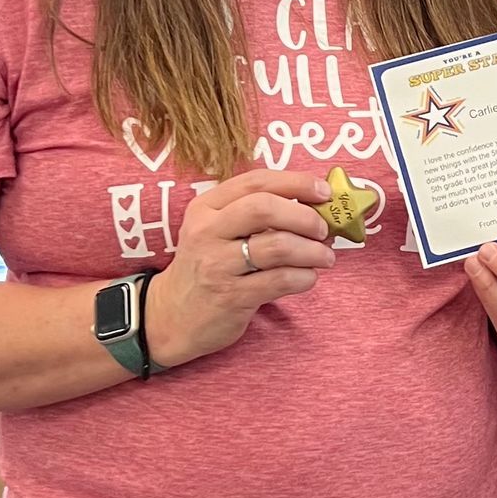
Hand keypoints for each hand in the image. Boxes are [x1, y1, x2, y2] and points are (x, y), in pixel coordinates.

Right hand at [145, 169, 337, 370]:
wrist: (171, 316)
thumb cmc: (207, 266)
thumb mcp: (217, 231)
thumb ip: (256, 214)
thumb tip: (316, 206)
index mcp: (206, 207)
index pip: (256, 181)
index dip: (296, 182)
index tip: (324, 191)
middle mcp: (207, 231)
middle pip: (265, 208)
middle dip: (305, 216)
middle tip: (323, 230)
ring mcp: (217, 265)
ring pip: (278, 246)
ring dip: (313, 250)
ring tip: (325, 257)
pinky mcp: (231, 297)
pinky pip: (280, 280)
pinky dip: (305, 277)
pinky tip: (308, 277)